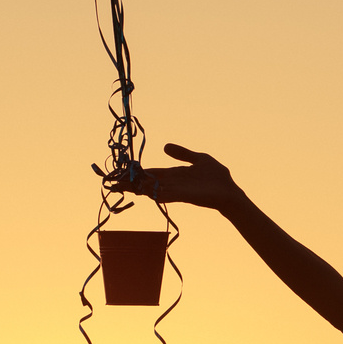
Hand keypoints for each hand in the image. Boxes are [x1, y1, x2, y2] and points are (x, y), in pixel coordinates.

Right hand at [115, 143, 243, 211]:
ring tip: (122, 188)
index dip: (137, 174)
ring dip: (138, 189)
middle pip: (147, 183)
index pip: (151, 173)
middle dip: (131, 184)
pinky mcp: (185, 196)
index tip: (122, 174)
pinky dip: (156, 194)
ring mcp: (177, 190)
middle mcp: (172, 183)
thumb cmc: (217, 176)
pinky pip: (167, 195)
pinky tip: (145, 194)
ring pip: (153, 190)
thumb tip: (164, 147)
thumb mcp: (198, 159)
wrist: (230, 190)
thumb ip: (182, 154)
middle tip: (112, 184)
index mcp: (174, 174)